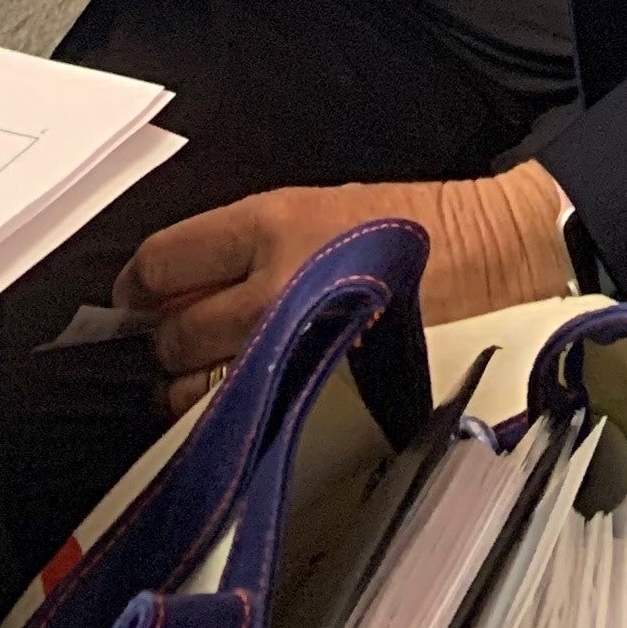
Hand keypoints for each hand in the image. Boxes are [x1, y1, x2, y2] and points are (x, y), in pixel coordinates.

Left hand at [116, 158, 573, 404]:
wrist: (490, 264)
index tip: (136, 296)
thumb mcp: (321, 205)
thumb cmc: (409, 231)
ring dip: (189, 386)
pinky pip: (235, 422)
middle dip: (168, 339)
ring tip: (218, 374)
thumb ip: (244, 244)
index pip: (161, 263)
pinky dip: (222, 418)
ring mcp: (290, 352)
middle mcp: (272, 288)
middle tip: (187, 336)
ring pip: (190, 390)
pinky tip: (241, 403)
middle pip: (170, 332)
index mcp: (273, 223)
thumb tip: (169, 285)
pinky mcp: (312, 400)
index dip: (138, 285)